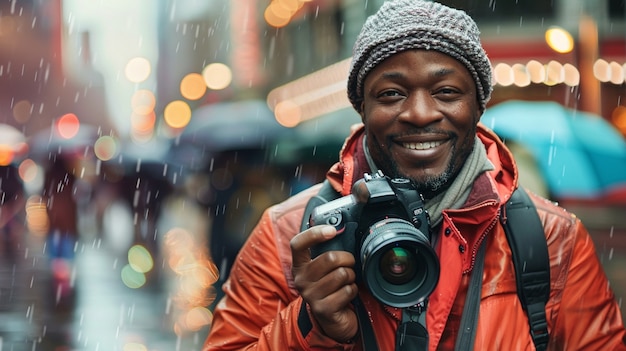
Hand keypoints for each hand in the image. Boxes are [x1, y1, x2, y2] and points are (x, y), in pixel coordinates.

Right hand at [290, 225, 358, 342]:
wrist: (332, 320)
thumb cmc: (331, 287)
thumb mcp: (323, 269)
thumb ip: (326, 252)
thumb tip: (341, 231)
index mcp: (299, 266)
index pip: (298, 244)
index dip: (314, 234)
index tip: (332, 230)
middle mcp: (301, 280)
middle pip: (329, 258)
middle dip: (347, 259)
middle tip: (350, 264)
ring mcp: (310, 295)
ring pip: (342, 274)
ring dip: (351, 277)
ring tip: (347, 281)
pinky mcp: (323, 309)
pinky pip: (347, 291)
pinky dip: (353, 290)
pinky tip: (347, 294)